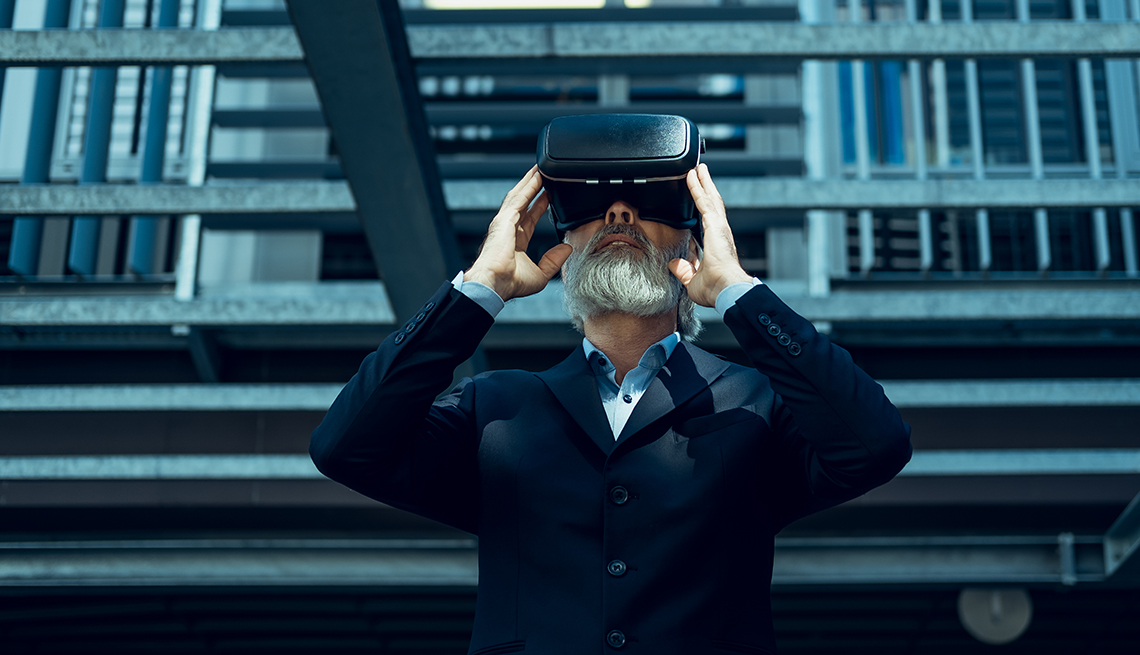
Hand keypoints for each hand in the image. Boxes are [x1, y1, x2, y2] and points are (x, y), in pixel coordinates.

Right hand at [464, 165, 572, 301]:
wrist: (495, 283)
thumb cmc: (509, 283)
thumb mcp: (541, 274)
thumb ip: (554, 261)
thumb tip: (567, 248)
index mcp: (515, 241)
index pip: (530, 218)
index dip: (539, 205)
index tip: (549, 196)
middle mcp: (509, 229)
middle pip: (523, 202)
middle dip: (534, 187)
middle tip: (544, 174)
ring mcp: (505, 222)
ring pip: (520, 195)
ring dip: (531, 181)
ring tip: (541, 168)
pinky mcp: (504, 219)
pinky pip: (519, 198)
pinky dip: (528, 186)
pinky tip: (537, 176)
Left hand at [669, 163, 752, 307]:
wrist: (726, 289)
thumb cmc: (716, 289)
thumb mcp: (693, 281)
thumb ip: (684, 271)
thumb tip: (674, 264)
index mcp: (715, 245)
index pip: (707, 221)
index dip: (703, 209)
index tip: (699, 200)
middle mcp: (719, 233)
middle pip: (711, 204)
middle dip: (706, 188)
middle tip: (700, 174)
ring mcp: (719, 227)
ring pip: (710, 198)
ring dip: (703, 182)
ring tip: (698, 169)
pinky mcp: (715, 224)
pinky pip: (704, 201)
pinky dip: (698, 187)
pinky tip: (694, 175)